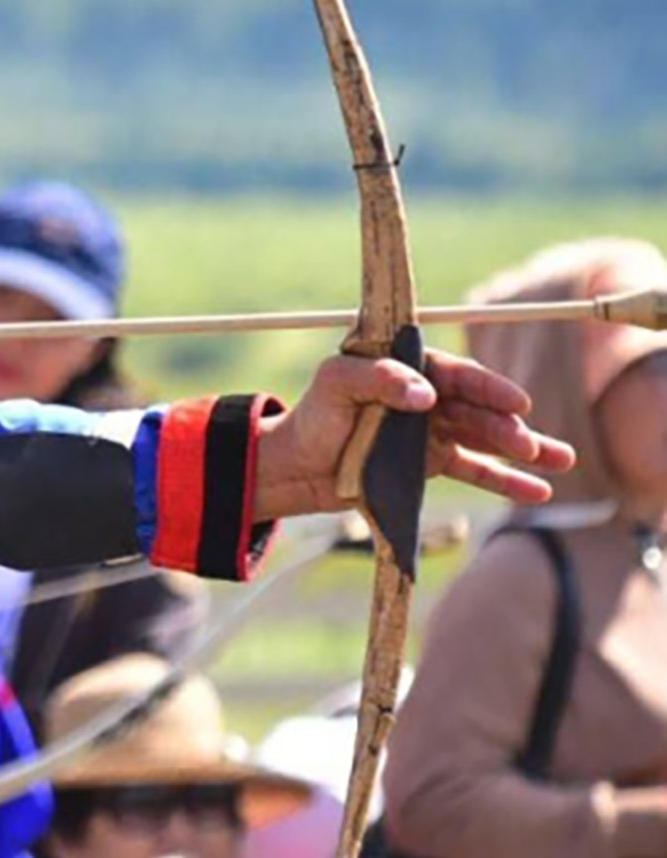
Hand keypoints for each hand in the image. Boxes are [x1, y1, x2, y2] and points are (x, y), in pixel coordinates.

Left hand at [253, 348, 574, 521]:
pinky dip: (505, 480)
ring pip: (485, 438)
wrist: (295, 467)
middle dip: (506, 425)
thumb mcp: (335, 385)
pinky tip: (538, 490)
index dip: (489, 387)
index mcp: (407, 367)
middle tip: (527, 444)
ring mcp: (432, 431)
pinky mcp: (429, 464)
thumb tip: (425, 392)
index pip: (457, 374)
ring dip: (522, 450)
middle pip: (477, 409)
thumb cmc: (312, 416)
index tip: (517, 402)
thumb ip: (377, 379)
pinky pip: (475, 470)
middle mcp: (426, 396)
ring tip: (562, 461)